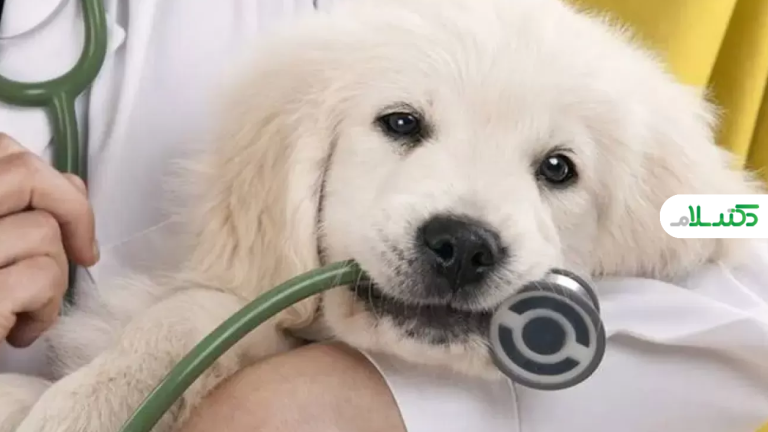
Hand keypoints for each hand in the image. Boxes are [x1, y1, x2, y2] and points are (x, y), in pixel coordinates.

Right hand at [0, 133, 98, 346]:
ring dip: (54, 277)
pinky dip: (46, 310)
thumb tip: (73, 184)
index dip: (47, 176)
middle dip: (72, 212)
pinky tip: (20, 332)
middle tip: (82, 253)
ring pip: (43, 231)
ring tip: (27, 307)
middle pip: (27, 175)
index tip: (64, 212)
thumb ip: (18, 206)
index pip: (3, 149)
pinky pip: (41, 277)